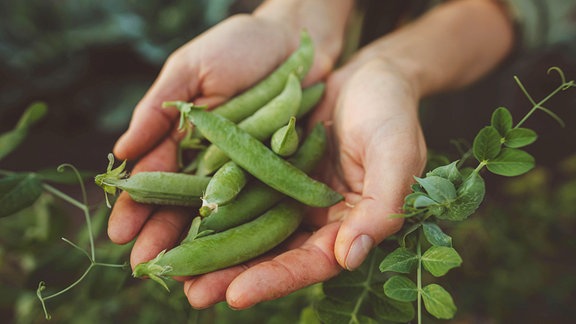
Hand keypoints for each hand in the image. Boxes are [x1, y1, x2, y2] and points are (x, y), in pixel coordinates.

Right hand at [107, 14, 332, 255]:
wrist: (296, 42)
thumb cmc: (238, 47)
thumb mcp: (191, 70)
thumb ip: (159, 108)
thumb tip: (122, 150)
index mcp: (185, 140)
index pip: (156, 179)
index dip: (137, 205)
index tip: (120, 232)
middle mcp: (214, 164)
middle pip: (185, 205)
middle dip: (163, 235)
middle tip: (144, 266)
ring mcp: (248, 173)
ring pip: (221, 215)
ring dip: (202, 245)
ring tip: (182, 275)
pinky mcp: (282, 176)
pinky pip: (263, 206)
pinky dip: (247, 230)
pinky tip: (232, 256)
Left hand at [181, 57, 426, 308]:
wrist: (370, 75)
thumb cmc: (392, 113)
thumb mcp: (396, 154)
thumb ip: (382, 207)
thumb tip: (349, 258)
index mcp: (349, 225)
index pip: (313, 263)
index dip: (276, 279)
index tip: (237, 295)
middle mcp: (315, 219)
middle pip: (272, 255)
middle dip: (233, 275)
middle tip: (193, 295)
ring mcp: (289, 195)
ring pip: (249, 229)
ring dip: (214, 249)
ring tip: (174, 267)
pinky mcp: (269, 170)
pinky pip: (238, 191)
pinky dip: (212, 205)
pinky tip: (179, 216)